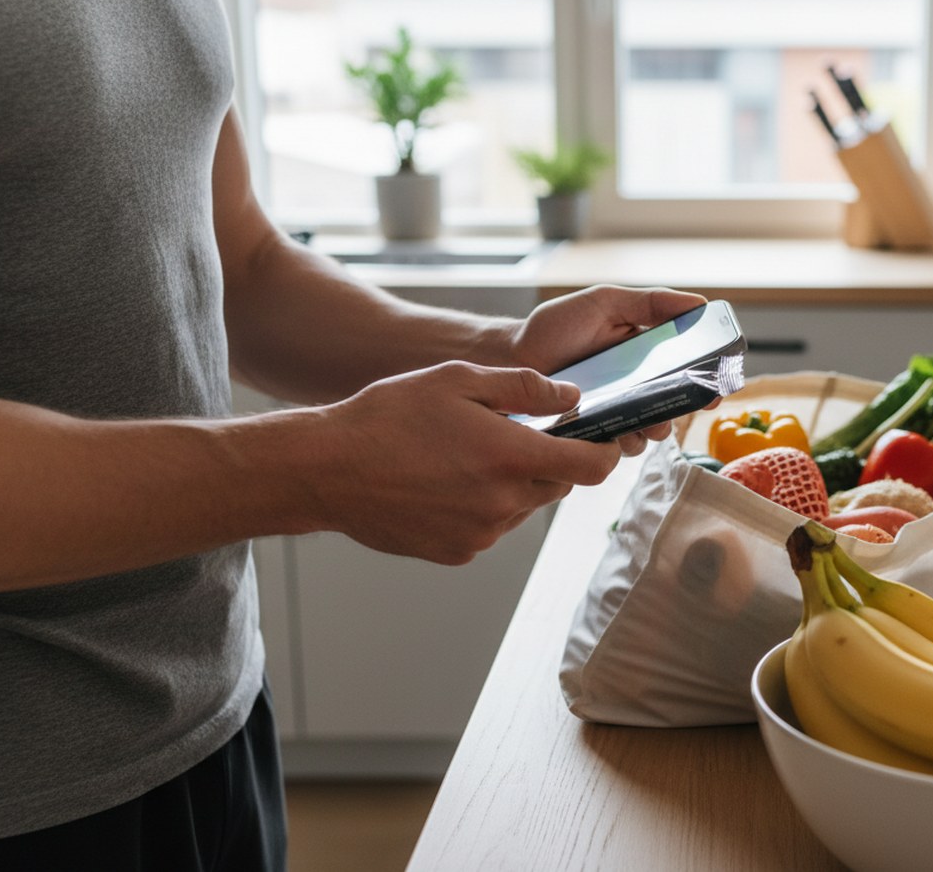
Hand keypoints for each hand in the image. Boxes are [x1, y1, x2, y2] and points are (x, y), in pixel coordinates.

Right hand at [310, 361, 621, 564]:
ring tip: (466, 456)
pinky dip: (483, 506)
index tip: (602, 439)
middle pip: (558, 485)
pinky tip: (445, 482)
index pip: (593, 467)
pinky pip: (491, 527)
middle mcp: (504, 504)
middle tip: (513, 435)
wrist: (326, 470)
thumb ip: (525, 388)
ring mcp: (482, 534)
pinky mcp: (459, 552)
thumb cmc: (388, 417)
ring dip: (513, 484)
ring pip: (524, 506)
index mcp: (511, 458)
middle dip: (550, 460)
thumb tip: (572, 399)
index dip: (606, 452)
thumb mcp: (459, 381)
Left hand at [512, 285, 709, 454]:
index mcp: (644, 353)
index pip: (687, 367)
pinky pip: (621, 445)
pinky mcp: (596, 434)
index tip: (718, 384)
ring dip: (656, 428)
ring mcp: (617, 412)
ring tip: (647, 422)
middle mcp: (635, 385)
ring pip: (652, 428)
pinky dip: (625, 443)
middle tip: (684, 406)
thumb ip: (649, 303)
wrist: (509, 357)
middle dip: (686, 407)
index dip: (706, 377)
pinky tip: (618, 435)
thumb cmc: (553, 328)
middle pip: (676, 403)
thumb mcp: (604, 303)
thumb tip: (699, 305)